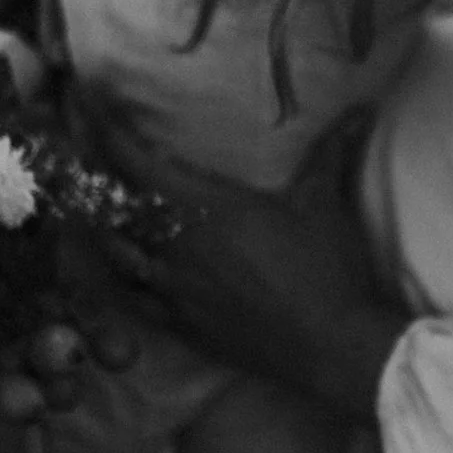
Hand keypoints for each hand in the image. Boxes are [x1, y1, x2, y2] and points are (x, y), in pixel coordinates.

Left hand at [96, 106, 405, 419]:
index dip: (110, 134)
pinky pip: (133, 297)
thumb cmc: (326, 268)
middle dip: (100, 177)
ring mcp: (174, 289)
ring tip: (101, 208)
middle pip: (116, 206)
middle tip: (92, 156)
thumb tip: (361, 110)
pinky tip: (124, 268)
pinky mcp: (181, 325)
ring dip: (105, 226)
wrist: (329, 345)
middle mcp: (177, 246)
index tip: (94, 108)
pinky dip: (121, 276)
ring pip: (116, 252)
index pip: (138, 163)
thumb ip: (332, 151)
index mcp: (205, 208)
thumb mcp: (325, 202)